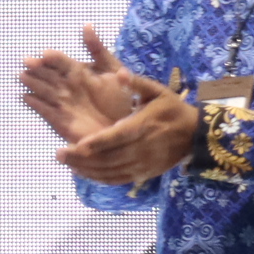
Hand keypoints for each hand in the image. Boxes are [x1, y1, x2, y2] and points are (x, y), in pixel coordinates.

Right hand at [19, 25, 140, 144]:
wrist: (120, 126)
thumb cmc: (119, 97)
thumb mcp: (112, 69)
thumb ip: (98, 49)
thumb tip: (86, 25)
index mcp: (78, 72)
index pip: (63, 62)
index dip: (54, 58)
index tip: (46, 53)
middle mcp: (67, 86)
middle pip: (49, 75)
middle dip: (37, 68)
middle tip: (26, 61)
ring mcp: (62, 102)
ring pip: (44, 90)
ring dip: (32, 83)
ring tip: (22, 75)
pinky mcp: (59, 120)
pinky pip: (45, 111)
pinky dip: (35, 104)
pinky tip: (25, 97)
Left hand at [55, 63, 201, 184]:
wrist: (195, 135)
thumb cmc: (172, 109)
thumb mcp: (158, 91)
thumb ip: (136, 84)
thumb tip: (118, 74)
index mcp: (144, 125)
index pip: (117, 137)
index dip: (97, 143)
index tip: (76, 145)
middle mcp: (143, 148)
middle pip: (109, 158)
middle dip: (82, 158)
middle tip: (58, 154)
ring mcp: (143, 164)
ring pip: (111, 171)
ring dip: (86, 169)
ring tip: (65, 161)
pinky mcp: (143, 174)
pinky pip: (118, 179)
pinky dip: (98, 178)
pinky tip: (82, 172)